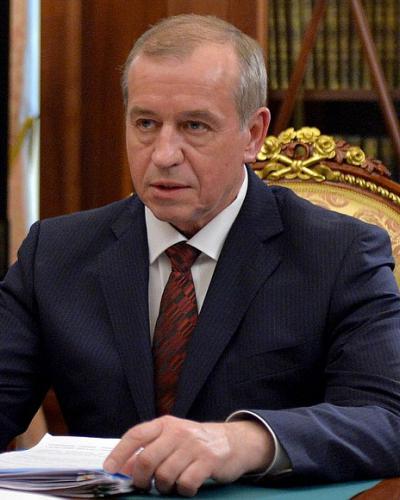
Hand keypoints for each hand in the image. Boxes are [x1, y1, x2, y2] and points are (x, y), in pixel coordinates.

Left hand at [103, 415, 273, 496]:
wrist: (233, 441)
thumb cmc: (195, 443)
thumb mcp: (171, 440)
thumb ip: (148, 450)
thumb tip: (124, 468)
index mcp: (165, 424)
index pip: (136, 435)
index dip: (119, 453)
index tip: (109, 469)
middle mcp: (178, 432)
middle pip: (146, 460)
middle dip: (141, 480)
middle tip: (145, 485)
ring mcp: (194, 445)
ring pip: (164, 476)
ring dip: (164, 487)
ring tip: (171, 483)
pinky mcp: (209, 460)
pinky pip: (185, 484)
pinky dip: (183, 490)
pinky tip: (187, 485)